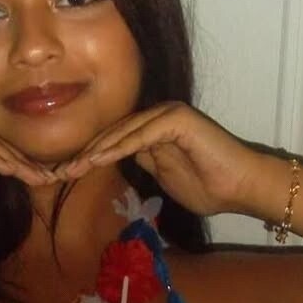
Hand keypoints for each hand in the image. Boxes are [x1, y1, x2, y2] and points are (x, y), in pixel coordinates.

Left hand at [57, 103, 272, 217]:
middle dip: (86, 153)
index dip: (90, 156)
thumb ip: (143, 162)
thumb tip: (118, 156)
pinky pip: (141, 135)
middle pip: (114, 132)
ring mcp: (169, 114)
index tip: (66, 175)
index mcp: (155, 128)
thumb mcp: (164, 177)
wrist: (242, 188)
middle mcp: (159, 115)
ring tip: (73, 168)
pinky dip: (119, 148)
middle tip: (60, 171)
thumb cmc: (210, 187)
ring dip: (97, 151)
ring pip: (124, 131)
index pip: (115, 139)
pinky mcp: (177, 119)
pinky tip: (98, 161)